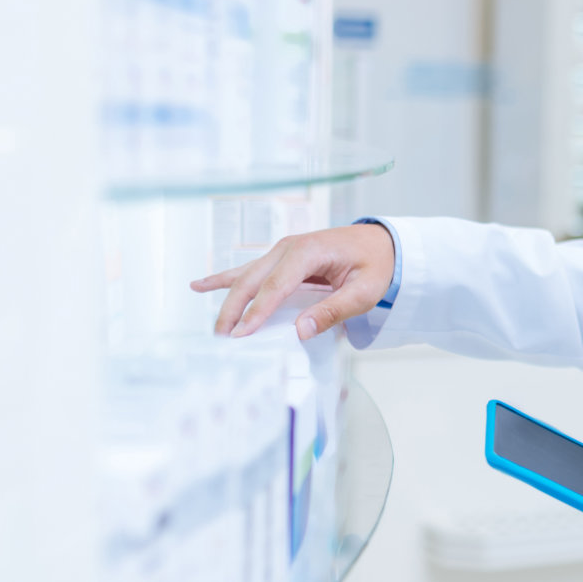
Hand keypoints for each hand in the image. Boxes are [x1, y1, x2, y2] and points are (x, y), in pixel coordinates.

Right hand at [189, 223, 395, 339]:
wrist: (382, 243)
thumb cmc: (375, 264)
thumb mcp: (364, 291)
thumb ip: (333, 310)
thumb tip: (301, 330)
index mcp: (308, 251)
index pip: (276, 286)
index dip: (257, 312)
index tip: (241, 335)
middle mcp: (289, 247)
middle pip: (253, 281)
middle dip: (234, 310)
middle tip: (221, 338)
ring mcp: (282, 250)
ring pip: (246, 277)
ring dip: (228, 300)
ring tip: (213, 325)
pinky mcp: (281, 258)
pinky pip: (250, 270)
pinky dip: (225, 278)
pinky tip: (200, 284)